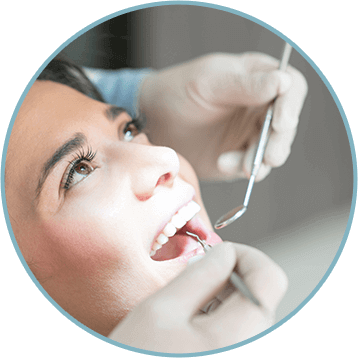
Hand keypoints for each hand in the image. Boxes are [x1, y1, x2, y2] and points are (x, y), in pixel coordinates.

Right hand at [108, 242, 287, 352]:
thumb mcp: (161, 310)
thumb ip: (200, 274)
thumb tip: (224, 252)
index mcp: (239, 338)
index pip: (269, 277)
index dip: (245, 255)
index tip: (218, 253)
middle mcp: (251, 347)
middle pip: (260, 295)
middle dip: (231, 275)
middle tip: (197, 274)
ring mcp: (242, 351)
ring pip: (250, 313)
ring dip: (224, 296)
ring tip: (190, 301)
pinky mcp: (232, 355)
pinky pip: (240, 332)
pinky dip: (222, 317)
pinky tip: (194, 323)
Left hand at [140, 52, 306, 180]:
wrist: (154, 122)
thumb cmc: (177, 92)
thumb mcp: (209, 83)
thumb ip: (245, 85)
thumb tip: (283, 82)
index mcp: (257, 78)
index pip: (290, 87)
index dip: (291, 106)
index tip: (281, 123)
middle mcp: (258, 106)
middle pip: (286, 124)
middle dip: (278, 142)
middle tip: (268, 157)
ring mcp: (249, 133)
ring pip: (272, 149)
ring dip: (260, 160)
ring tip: (240, 166)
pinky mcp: (238, 155)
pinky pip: (251, 166)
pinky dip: (241, 168)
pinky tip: (223, 163)